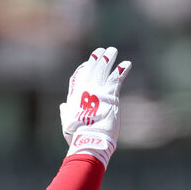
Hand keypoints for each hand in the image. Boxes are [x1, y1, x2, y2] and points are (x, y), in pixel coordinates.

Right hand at [59, 46, 131, 167]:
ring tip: (112, 50)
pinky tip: (127, 63)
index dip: (83, 69)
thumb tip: (63, 106)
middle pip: (91, 70)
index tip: (87, 63)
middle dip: (96, 59)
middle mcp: (85, 91)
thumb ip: (66, 113)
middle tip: (101, 50)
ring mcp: (97, 91)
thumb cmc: (78, 136)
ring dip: (108, 59)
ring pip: (103, 70)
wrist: (90, 140)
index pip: (78, 78)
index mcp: (74, 97)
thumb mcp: (67, 124)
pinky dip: (122, 70)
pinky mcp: (109, 95)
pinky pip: (116, 79)